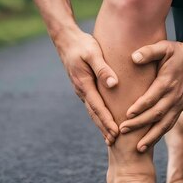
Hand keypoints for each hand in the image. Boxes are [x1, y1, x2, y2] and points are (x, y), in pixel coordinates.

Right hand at [55, 28, 118, 145]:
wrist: (66, 40)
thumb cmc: (82, 44)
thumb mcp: (93, 53)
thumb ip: (103, 68)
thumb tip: (113, 84)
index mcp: (84, 84)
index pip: (98, 107)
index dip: (107, 121)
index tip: (116, 133)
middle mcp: (81, 90)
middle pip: (94, 113)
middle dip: (104, 128)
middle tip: (114, 142)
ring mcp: (81, 90)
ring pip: (92, 111)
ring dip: (101, 124)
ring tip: (110, 137)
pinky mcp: (84, 86)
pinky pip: (92, 104)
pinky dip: (98, 115)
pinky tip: (104, 120)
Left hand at [119, 40, 182, 151]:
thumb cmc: (178, 52)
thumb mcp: (164, 47)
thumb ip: (148, 52)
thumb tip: (133, 57)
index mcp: (167, 82)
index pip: (152, 98)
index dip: (140, 108)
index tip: (126, 115)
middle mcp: (174, 96)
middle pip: (156, 114)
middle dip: (139, 125)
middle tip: (123, 131)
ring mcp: (178, 103)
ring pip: (164, 124)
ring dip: (151, 137)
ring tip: (138, 148)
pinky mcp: (180, 107)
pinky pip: (169, 124)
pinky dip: (159, 134)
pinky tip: (149, 142)